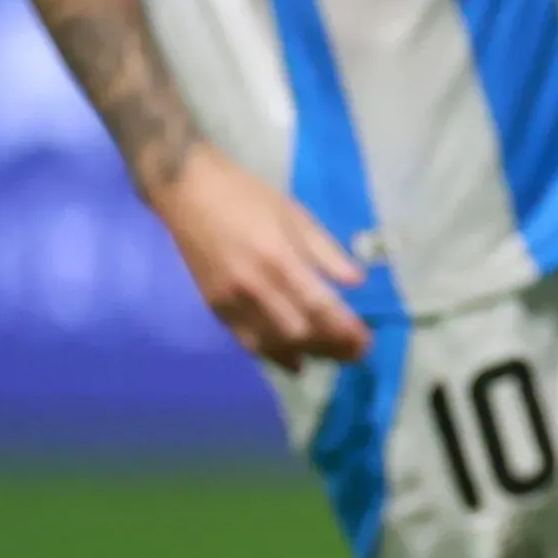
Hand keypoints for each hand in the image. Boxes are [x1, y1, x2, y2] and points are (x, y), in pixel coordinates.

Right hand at [151, 143, 370, 372]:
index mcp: (279, 258)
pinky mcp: (215, 308)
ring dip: (308, 354)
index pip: (319, 304)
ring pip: (274, 343)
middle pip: (298, 331)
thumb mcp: (296, 215)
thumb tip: (357, 281)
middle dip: (332, 346)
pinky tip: (297, 364)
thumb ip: (326, 251)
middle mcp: (254, 286)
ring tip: (335, 358)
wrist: (190, 193)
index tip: (366, 340)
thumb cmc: (249, 198)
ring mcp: (231, 301)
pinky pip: (247, 342)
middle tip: (357, 351)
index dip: (344, 327)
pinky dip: (274, 356)